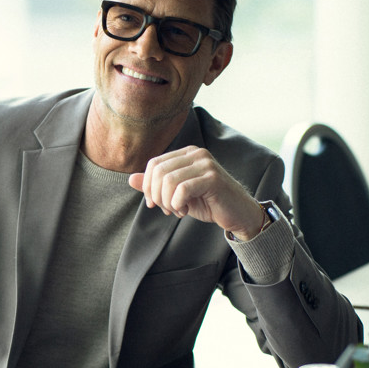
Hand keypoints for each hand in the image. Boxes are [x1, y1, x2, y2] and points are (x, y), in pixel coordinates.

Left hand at [128, 146, 264, 239]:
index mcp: (186, 154)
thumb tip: (131, 179)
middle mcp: (196, 154)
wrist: (237, 214)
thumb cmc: (208, 203)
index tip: (153, 204)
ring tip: (177, 210)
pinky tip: (184, 211)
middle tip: (166, 210)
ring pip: (168, 180)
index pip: (154, 164)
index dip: (148, 186)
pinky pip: (182, 189)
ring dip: (167, 202)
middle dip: (156, 195)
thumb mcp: (177, 195)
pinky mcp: (212, 178)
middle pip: (158, 171)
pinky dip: (177, 204)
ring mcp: (205, 164)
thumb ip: (156, 186)